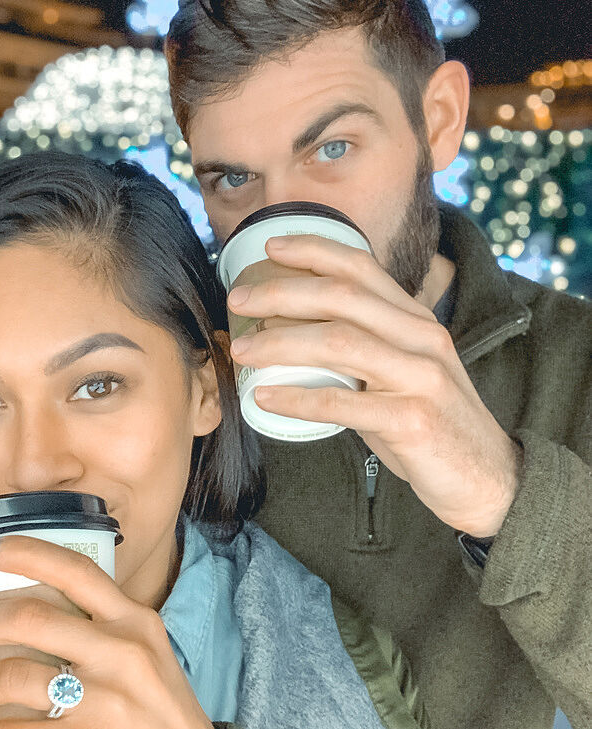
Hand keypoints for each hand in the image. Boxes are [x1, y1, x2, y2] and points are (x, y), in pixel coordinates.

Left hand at [0, 536, 220, 728]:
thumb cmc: (162, 719)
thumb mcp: (150, 657)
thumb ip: (107, 633)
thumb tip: (37, 618)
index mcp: (135, 622)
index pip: (75, 571)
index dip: (24, 553)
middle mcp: (119, 651)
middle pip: (28, 618)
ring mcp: (101, 698)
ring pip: (9, 676)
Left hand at [228, 234, 521, 535]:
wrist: (490, 479)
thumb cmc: (432, 426)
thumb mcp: (403, 374)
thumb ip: (361, 352)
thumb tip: (291, 338)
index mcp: (417, 321)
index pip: (363, 268)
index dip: (314, 250)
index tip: (270, 248)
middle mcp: (422, 339)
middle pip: (343, 298)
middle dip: (283, 292)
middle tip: (238, 300)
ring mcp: (421, 377)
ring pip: (339, 343)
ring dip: (281, 341)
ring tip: (242, 348)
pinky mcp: (413, 420)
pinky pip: (342, 404)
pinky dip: (297, 398)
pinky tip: (265, 396)